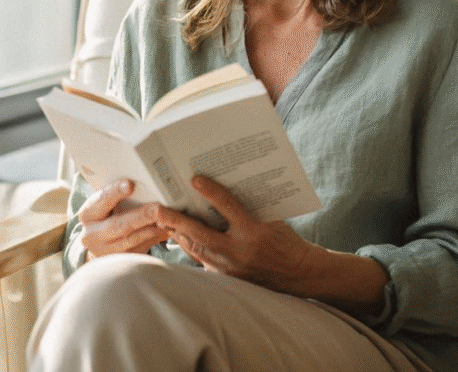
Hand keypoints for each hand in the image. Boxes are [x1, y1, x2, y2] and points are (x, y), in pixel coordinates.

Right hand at [78, 179, 170, 259]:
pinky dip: (154, 238)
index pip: (101, 201)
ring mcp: (105, 251)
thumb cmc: (107, 216)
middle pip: (119, 224)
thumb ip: (116, 195)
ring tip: (167, 219)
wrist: (100, 244)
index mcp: (88, 215)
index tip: (130, 184)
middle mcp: (92, 235)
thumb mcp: (105, 204)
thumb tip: (137, 183)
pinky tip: (166, 230)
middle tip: (158, 208)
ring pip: (132, 239)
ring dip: (152, 229)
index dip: (115, 193)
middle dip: (141, 215)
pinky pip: (140, 249)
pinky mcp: (120, 260)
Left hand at [153, 175, 319, 294]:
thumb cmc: (286, 241)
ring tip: (165, 221)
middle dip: (177, 221)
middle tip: (159, 209)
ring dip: (179, 235)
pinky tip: (182, 238)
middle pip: (201, 234)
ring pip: (196, 249)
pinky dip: (191, 248)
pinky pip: (203, 261)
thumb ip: (246, 209)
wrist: (298, 273)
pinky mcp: (227, 278)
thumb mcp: (270, 219)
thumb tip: (220, 193)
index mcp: (255, 231)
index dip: (210, 191)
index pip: (228, 207)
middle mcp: (241, 251)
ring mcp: (231, 267)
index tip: (195, 178)